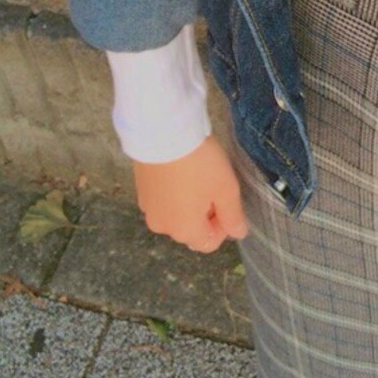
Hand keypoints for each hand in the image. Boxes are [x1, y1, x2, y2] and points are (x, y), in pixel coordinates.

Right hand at [132, 134, 249, 252]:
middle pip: (190, 231)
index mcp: (184, 231)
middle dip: (206, 216)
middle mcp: (162, 226)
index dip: (224, 228)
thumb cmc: (200, 164)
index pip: (208, 243)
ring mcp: (147, 208)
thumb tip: (238, 234)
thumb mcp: (226, 189)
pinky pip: (163, 201)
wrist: (163, 133)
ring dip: (189, 205)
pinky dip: (174, 194)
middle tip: (216, 188)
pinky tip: (181, 173)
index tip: (229, 203)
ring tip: (199, 179)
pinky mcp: (139, 190)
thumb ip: (233, 216)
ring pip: (175, 215)